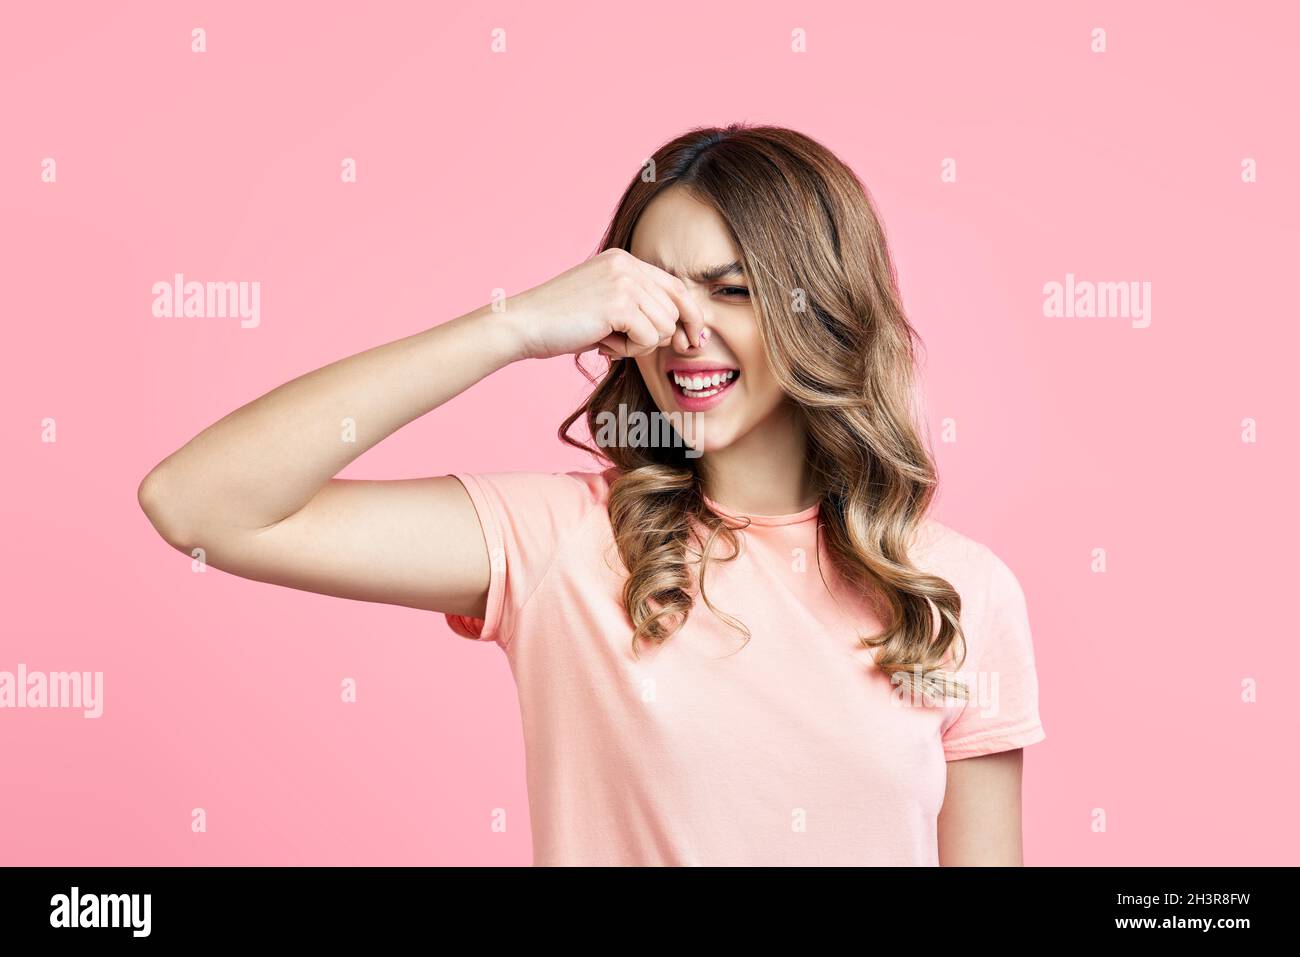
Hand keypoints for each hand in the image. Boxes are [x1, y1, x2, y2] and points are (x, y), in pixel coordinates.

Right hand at [503, 248, 706, 360]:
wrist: (524, 325)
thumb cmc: (560, 324)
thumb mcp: (604, 307)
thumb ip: (638, 309)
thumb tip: (680, 334)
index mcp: (623, 260)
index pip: (676, 286)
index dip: (690, 315)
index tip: (693, 339)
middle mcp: (627, 264)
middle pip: (675, 308)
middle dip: (660, 336)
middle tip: (628, 346)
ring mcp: (623, 281)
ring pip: (664, 326)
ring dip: (640, 345)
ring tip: (608, 341)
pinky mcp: (619, 303)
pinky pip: (648, 338)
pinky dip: (629, 351)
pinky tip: (603, 345)